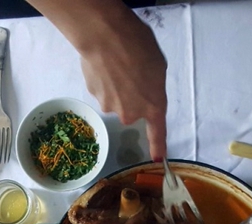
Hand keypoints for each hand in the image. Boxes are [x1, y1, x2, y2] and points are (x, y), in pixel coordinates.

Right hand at [78, 16, 167, 160]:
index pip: (157, 132)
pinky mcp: (93, 96)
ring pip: (115, 99)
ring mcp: (109, 106)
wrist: (103, 35)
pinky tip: (103, 62)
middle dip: (132, 95)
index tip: (158, 159)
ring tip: (116, 62)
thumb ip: (152, 85)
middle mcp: (130, 113)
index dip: (158, 146)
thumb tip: (141, 90)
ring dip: (116, 85)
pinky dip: (103, 78)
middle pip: (131, 109)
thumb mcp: (157, 65)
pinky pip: (101, 89)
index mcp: (153, 105)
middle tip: (132, 70)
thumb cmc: (137, 45)